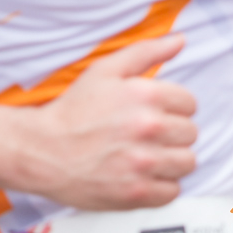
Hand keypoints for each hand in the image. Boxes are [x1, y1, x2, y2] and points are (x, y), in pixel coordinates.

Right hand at [18, 35, 196, 211]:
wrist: (42, 150)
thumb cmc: (73, 110)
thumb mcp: (104, 71)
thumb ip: (145, 52)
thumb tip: (179, 40)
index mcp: (145, 95)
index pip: (189, 103)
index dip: (171, 106)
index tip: (152, 111)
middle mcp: (149, 128)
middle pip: (190, 133)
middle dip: (171, 132)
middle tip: (144, 133)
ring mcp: (145, 163)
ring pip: (186, 162)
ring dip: (169, 159)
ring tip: (144, 153)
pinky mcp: (139, 192)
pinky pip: (172, 190)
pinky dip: (160, 185)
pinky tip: (140, 173)